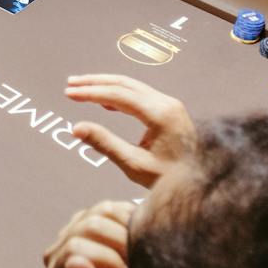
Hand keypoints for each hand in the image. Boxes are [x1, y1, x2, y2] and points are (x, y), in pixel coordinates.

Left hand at [41, 201, 135, 267]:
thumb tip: (75, 262)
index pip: (76, 250)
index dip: (108, 259)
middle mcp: (56, 254)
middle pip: (88, 226)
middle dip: (121, 242)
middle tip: (139, 262)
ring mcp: (71, 233)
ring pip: (101, 211)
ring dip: (129, 229)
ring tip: (140, 253)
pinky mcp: (87, 220)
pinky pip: (111, 208)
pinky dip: (131, 220)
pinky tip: (140, 242)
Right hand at [62, 74, 197, 188]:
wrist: (199, 185)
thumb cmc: (168, 180)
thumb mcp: (133, 164)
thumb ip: (104, 143)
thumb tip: (76, 128)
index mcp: (160, 114)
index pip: (118, 95)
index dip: (91, 93)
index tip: (69, 94)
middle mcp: (167, 104)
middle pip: (124, 84)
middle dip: (95, 83)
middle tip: (70, 84)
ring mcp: (170, 105)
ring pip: (132, 87)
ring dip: (105, 86)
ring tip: (80, 88)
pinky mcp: (169, 111)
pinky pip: (140, 95)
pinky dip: (119, 95)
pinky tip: (104, 102)